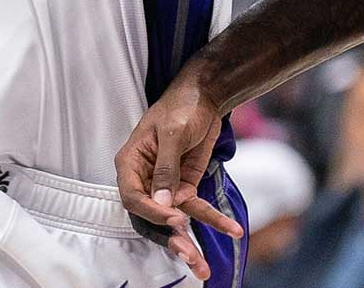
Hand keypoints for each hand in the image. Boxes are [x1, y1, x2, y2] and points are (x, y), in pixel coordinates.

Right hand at [114, 74, 242, 280]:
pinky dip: (214, 219)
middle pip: (152, 216)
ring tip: (204, 267)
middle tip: (190, 259)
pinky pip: (197, 208)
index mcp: (131, 163)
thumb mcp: (173, 133)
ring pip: (175, 220)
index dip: (152, 212)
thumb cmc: (181, 106)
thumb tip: (162, 203)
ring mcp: (165, 186)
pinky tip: (232, 229)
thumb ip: (166, 168)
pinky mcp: (185, 187)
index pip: (132, 197)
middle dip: (171, 239)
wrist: (205, 96)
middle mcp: (145, 179)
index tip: (176, 218)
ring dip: (191, 241)